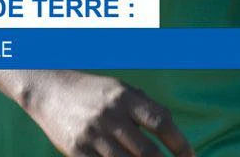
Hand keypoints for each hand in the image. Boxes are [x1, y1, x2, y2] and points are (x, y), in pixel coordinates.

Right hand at [27, 71, 193, 155]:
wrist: (49, 90)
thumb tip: (172, 130)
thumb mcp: (120, 89)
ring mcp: (93, 135)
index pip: (161, 122)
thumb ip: (145, 107)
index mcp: (125, 97)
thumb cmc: (92, 91)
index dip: (180, 143)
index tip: (190, 156)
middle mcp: (110, 115)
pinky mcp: (76, 151)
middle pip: (147, 151)